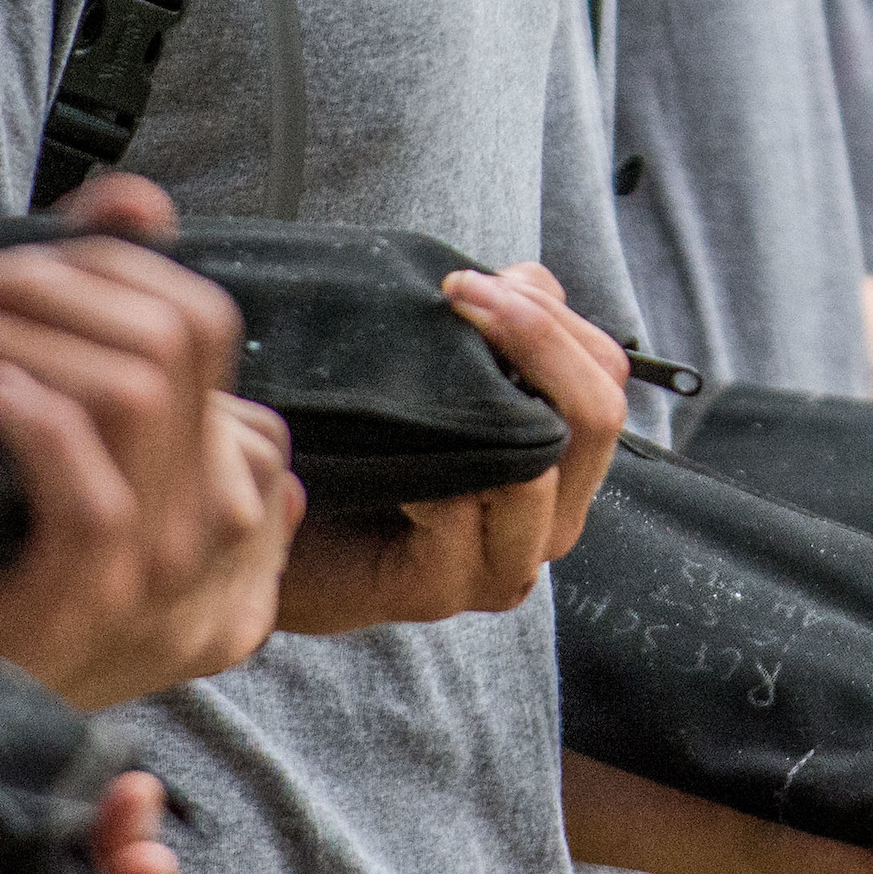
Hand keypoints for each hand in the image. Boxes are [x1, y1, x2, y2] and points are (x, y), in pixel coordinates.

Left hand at [271, 263, 627, 634]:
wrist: (266, 533)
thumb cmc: (350, 442)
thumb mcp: (440, 365)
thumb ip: (499, 322)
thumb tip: (524, 282)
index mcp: (565, 460)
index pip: (606, 374)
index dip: (551, 318)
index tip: (466, 282)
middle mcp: (552, 518)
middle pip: (598, 415)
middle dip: (537, 338)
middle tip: (456, 293)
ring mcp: (503, 563)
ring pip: (540, 467)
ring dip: (483, 395)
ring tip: (415, 355)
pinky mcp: (443, 591)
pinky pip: (464, 508)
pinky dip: (428, 466)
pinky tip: (383, 440)